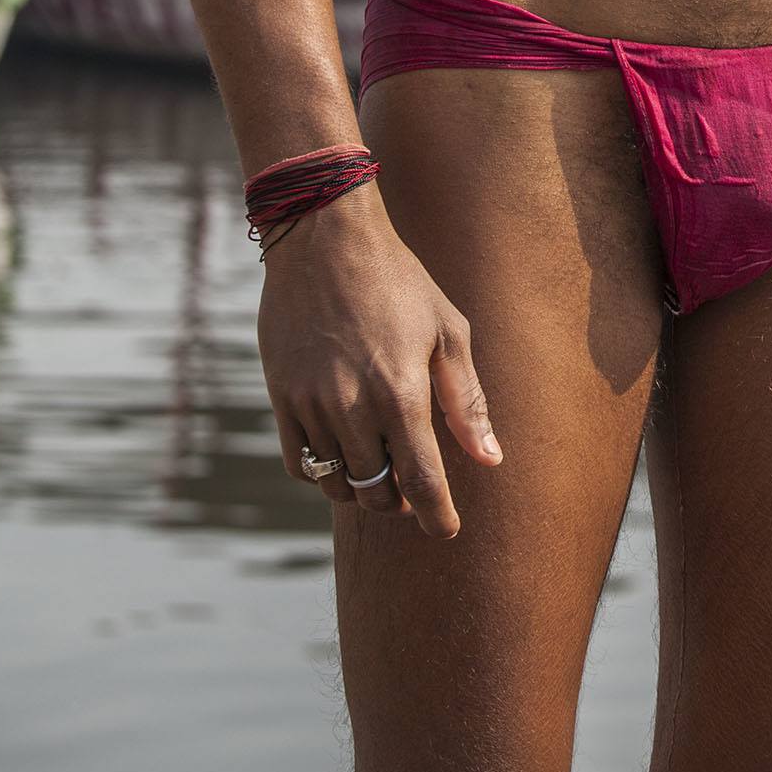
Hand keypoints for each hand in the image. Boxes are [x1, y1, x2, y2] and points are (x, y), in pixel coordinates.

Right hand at [257, 187, 502, 537]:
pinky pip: (301, 464)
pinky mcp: (281, 399)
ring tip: (381, 469)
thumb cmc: (398, 281)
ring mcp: (311, 405)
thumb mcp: (446, 330)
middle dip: (401, 501)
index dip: (437, 516)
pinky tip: (344, 455)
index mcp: (401, 392)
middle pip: (377, 491)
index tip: (447, 530)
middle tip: (415, 486)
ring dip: (363, 488)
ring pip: (337, 483)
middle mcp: (352, 407)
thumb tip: (489, 460)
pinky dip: (324, 472)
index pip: (421, 481)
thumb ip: (466, 400)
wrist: (324, 240)